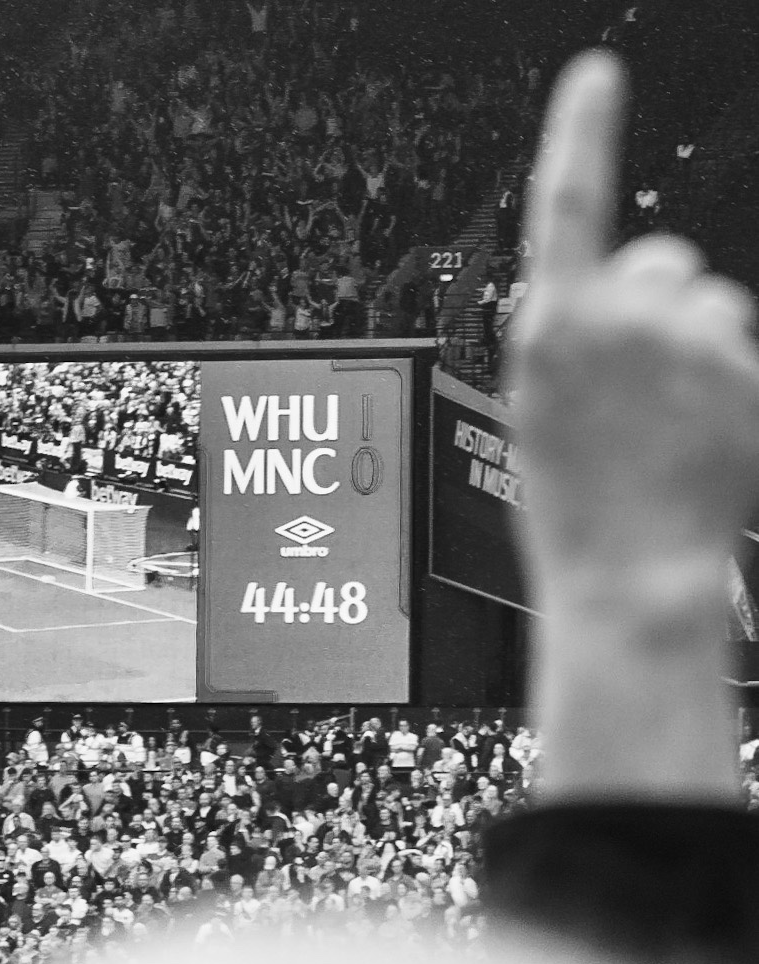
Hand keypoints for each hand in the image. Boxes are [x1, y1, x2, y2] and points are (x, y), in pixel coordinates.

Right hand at [507, 50, 758, 622]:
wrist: (630, 571)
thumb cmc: (578, 506)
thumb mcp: (540, 410)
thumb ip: (573, 337)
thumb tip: (615, 295)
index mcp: (552, 326)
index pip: (568, 201)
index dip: (582, 131)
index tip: (596, 78)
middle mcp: (620, 319)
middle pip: (660, 265)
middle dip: (659, 308)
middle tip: (642, 388)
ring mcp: (686, 342)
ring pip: (711, 307)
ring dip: (700, 352)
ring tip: (672, 425)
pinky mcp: (742, 368)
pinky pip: (743, 350)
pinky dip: (733, 386)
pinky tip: (704, 437)